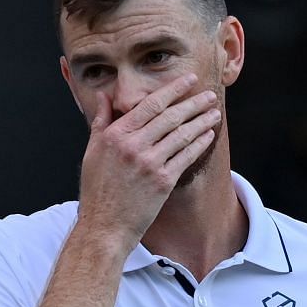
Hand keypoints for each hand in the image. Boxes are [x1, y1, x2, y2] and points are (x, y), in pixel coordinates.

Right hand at [75, 75, 220, 244]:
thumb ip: (101, 121)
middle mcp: (133, 146)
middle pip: (170, 117)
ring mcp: (150, 163)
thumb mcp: (92, 151)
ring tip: (214, 113)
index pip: (149, 105)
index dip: (172, 90)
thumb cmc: (97, 190)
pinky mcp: (163, 181)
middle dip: (193, 103)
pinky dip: (199, 143)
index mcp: (115, 135)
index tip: (187, 81)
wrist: (104, 225)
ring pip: (182, 135)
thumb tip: (106, 97)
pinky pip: (186, 156)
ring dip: (202, 121)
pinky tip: (208, 135)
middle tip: (208, 95)